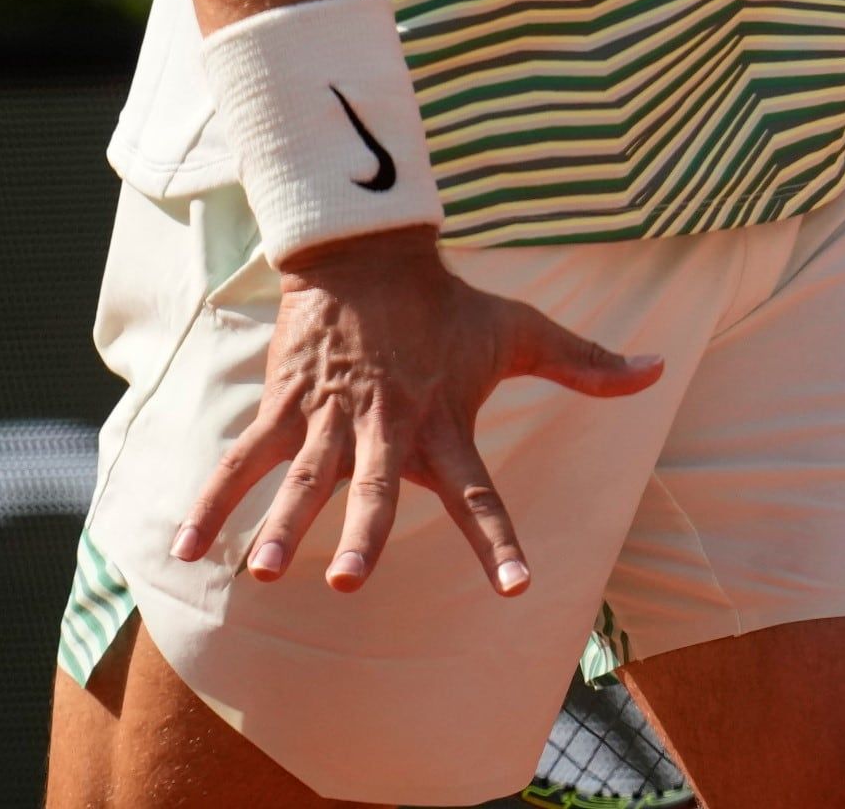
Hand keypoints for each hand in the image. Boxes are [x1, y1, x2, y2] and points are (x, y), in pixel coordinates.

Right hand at [170, 224, 660, 596]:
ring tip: (261, 570)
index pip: (479, 493)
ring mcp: (330, 417)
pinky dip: (212, 502)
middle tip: (349, 581)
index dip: (498, 541)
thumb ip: (587, 364)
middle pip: (376, 489)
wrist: (372, 254)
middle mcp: (388, 427)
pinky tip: (186, 550)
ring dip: (281, 523)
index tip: (516, 590)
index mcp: (446, 422)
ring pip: (305, 477)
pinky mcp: (284, 404)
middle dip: (361, 533)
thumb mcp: (523, 331)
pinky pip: (242, 460)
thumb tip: (658, 372)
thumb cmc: (450, 307)